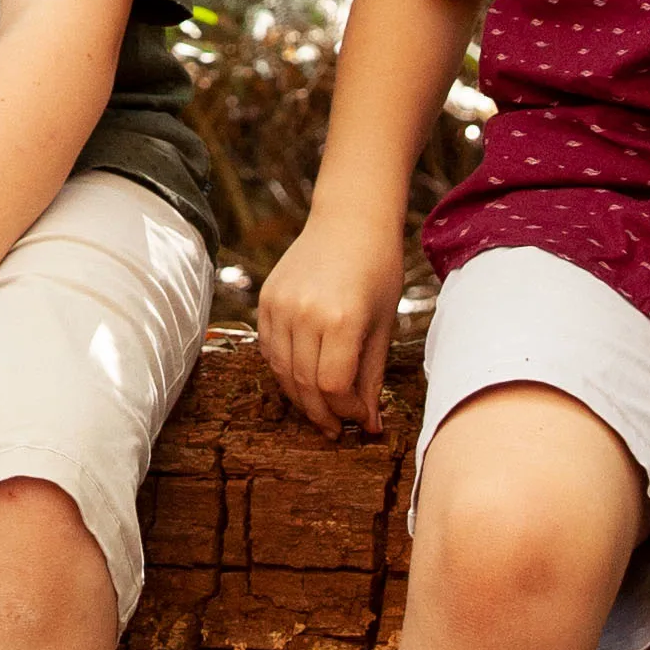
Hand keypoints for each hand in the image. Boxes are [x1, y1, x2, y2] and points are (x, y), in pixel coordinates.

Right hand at [253, 207, 408, 435]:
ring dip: (300, 397)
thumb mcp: (383, 325)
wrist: (351, 221)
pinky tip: (302, 377)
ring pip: (282, 371)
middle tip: (337, 429)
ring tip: (320, 409)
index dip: (347, 411)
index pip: (333, 386)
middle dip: (323, 413)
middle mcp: (305, 313)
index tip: (361, 419)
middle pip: (304, 384)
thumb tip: (369, 423)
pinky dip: (283, 370)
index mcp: (342, 319)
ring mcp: (280, 305)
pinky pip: (269, 349)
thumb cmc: (378, 270)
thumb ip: (371, 376)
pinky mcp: (266, 300)